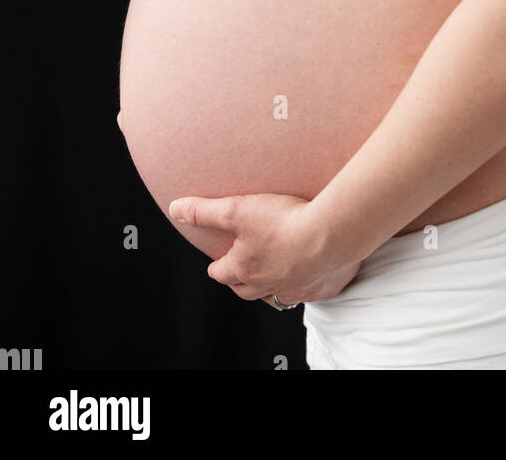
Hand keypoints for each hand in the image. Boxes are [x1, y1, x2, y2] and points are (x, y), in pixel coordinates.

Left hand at [167, 192, 362, 307]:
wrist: (330, 234)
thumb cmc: (284, 222)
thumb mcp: (237, 209)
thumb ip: (205, 211)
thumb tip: (175, 208)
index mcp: (244, 270)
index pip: (221, 274)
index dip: (217, 265)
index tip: (217, 261)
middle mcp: (267, 286)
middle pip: (246, 291)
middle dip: (241, 280)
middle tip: (242, 268)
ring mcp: (295, 290)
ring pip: (276, 296)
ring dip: (270, 287)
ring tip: (272, 274)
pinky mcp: (320, 287)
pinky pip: (307, 292)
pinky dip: (304, 284)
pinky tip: (308, 273)